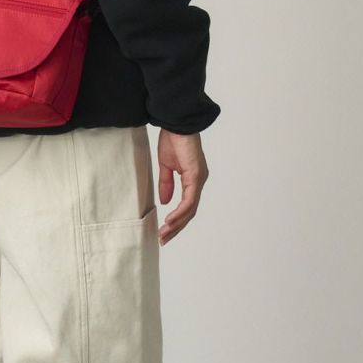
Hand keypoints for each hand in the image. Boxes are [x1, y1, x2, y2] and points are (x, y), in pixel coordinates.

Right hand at [156, 129, 207, 245]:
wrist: (176, 123)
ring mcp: (199, 179)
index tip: (164, 231)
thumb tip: (165, 202)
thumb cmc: (173, 139)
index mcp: (193, 180)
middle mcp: (199, 182)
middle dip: (176, 228)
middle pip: (190, 212)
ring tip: (165, 233)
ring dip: (177, 223)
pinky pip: (189, 199)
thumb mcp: (166, 166)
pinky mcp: (196, 176)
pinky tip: (170, 220)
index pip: (186, 207)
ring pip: (190, 209)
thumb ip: (166, 184)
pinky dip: (180, 212)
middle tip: (164, 239)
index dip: (176, 221)